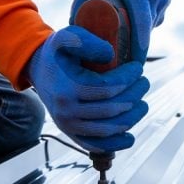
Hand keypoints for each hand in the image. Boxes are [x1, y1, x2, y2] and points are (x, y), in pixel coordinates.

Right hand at [26, 26, 149, 151]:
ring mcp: (68, 126)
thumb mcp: (66, 37)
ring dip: (132, 117)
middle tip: (144, 83)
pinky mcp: (71, 134)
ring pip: (108, 129)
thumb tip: (110, 55)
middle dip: (134, 96)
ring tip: (142, 103)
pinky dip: (115, 145)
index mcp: (67, 88)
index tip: (138, 68)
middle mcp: (66, 111)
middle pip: (111, 109)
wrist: (39, 70)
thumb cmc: (58, 52)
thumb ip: (85, 41)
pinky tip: (130, 138)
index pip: (107, 88)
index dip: (128, 79)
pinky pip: (95, 145)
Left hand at [70, 0, 170, 63]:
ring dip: (141, 37)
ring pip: (152, 24)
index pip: (141, 22)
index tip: (133, 64)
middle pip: (147, 28)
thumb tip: (71, 27)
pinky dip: (147, 27)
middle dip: (137, 48)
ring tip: (125, 50)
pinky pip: (157, 18)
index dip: (139, 46)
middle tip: (122, 64)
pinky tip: (136, 35)